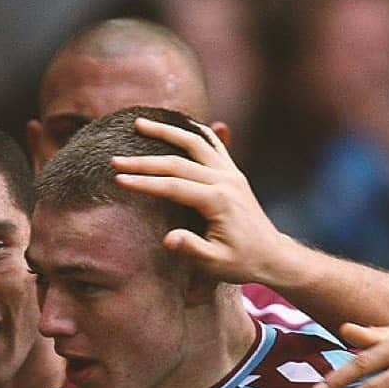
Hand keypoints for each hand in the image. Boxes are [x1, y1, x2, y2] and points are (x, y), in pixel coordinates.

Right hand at [112, 117, 289, 285]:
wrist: (273, 256)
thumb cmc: (242, 263)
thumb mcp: (216, 264)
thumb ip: (192, 249)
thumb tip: (167, 239)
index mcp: (218, 201)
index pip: (173, 186)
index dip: (144, 182)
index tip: (118, 179)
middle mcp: (225, 180)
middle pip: (177, 162)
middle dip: (143, 161)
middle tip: (115, 159)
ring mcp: (231, 173)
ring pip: (195, 142)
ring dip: (166, 131)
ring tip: (139, 124)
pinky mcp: (234, 172)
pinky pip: (212, 143)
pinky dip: (193, 130)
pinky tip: (177, 123)